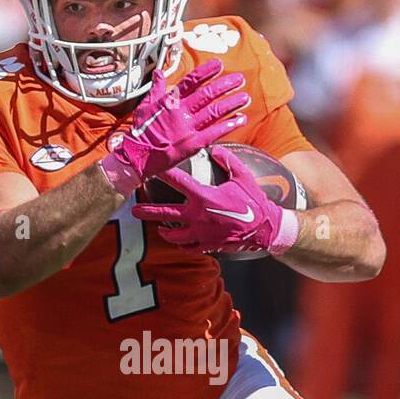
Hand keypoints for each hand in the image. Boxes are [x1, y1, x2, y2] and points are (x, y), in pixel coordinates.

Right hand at [98, 60, 249, 195]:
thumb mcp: (145, 106)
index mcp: (170, 101)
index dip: (206, 72)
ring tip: (245, 97)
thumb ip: (156, 89)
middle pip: (207, 94)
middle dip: (225, 85)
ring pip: (214, 111)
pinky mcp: (192, 144)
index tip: (219, 64)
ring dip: (231, 103)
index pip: (191, 81)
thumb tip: (159, 72)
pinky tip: (240, 119)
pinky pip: (214, 132)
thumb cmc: (140, 132)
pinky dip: (228, 125)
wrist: (136, 156)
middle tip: (239, 79)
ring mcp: (188, 128)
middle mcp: (181, 112)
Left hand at [133, 145, 299, 255]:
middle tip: (135, 211)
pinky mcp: (208, 245)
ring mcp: (201, 233)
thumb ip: (228, 161)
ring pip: (174, 236)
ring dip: (164, 232)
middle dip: (148, 212)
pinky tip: (178, 243)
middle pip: (166, 214)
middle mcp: (198, 216)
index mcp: (204, 197)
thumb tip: (216, 150)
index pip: (178, 182)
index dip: (162, 173)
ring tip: (158, 229)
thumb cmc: (254, 201)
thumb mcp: (242, 177)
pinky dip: (181, 246)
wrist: (265, 228)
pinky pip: (189, 248)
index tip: (150, 168)